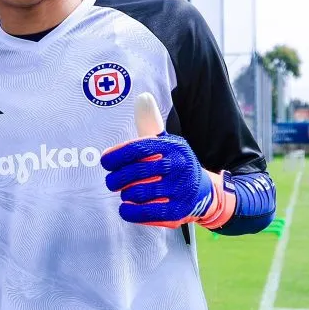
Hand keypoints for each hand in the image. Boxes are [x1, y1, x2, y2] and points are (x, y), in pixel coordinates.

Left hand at [100, 93, 233, 228]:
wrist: (204, 193)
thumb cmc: (174, 164)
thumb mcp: (166, 142)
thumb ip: (150, 123)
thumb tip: (142, 96)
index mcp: (172, 146)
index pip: (137, 148)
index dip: (116, 156)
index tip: (105, 162)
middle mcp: (179, 165)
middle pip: (134, 173)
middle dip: (116, 179)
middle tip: (112, 182)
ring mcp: (180, 189)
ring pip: (137, 193)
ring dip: (125, 194)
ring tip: (125, 193)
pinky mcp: (179, 211)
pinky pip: (146, 213)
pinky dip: (131, 211)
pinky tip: (126, 207)